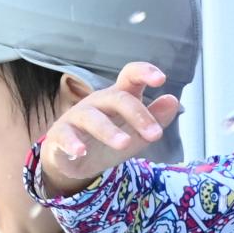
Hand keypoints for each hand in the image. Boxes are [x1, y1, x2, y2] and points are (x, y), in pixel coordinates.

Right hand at [39, 62, 181, 198]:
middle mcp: (97, 102)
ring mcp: (77, 117)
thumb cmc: (109, 139)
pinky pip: (64, 135)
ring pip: (92, 118)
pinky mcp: (60, 135)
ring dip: (109, 130)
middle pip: (117, 98)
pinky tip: (80, 152)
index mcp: (118, 97)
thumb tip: (173, 101)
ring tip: (124, 144)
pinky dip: (71, 144)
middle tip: (155, 135)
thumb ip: (155, 118)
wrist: (74, 160)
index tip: (160, 79)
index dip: (144, 73)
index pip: (130, 76)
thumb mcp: (136, 132)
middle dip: (138, 115)